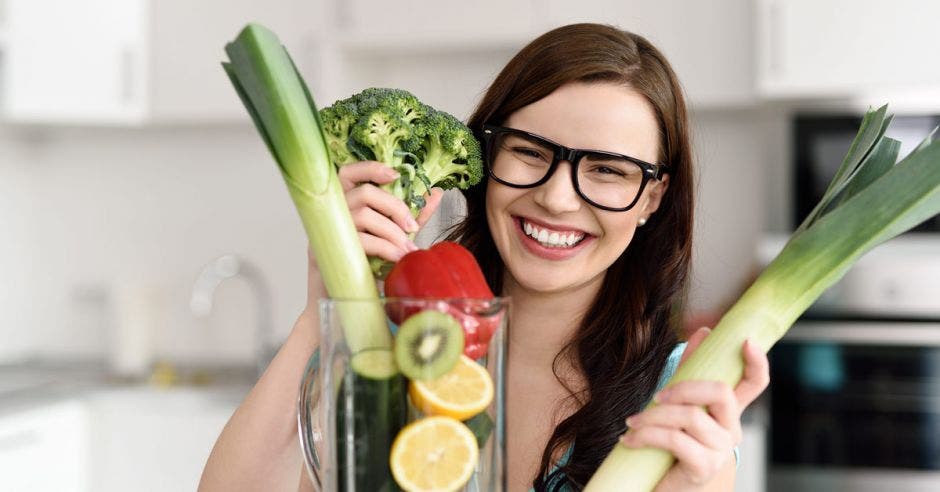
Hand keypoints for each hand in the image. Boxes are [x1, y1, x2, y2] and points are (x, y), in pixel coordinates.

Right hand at [303, 161, 444, 311]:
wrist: (342, 303)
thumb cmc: (364, 267)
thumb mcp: (391, 237)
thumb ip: (409, 216)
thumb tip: (434, 193)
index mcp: (343, 204)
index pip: (348, 173)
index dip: (370, 168)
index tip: (394, 174)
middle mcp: (331, 213)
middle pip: (363, 193)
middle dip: (394, 207)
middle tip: (412, 227)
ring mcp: (327, 232)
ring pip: (363, 215)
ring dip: (392, 231)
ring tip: (406, 249)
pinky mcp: (328, 252)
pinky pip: (361, 240)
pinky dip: (385, 248)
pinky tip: (397, 259)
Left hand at [619, 327, 769, 490]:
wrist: (666, 487)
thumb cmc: (673, 444)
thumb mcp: (680, 404)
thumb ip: (691, 371)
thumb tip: (703, 333)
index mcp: (728, 411)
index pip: (755, 384)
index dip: (757, 362)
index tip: (746, 342)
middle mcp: (731, 429)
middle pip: (720, 393)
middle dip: (684, 387)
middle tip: (657, 396)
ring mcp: (720, 449)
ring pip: (691, 416)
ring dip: (654, 415)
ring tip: (633, 422)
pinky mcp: (703, 467)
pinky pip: (674, 440)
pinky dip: (646, 435)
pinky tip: (629, 440)